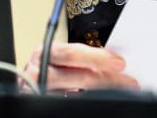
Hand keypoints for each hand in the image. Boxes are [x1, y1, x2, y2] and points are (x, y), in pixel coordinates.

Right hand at [20, 42, 139, 92]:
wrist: (28, 82)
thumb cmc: (49, 66)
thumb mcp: (61, 55)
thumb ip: (81, 56)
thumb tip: (113, 59)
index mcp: (45, 52)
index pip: (73, 53)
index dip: (97, 57)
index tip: (119, 62)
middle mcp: (40, 72)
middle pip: (79, 76)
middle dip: (107, 79)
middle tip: (128, 81)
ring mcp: (42, 91)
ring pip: (77, 93)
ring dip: (102, 91)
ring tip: (119, 90)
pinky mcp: (44, 104)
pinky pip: (70, 102)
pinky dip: (87, 99)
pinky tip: (98, 97)